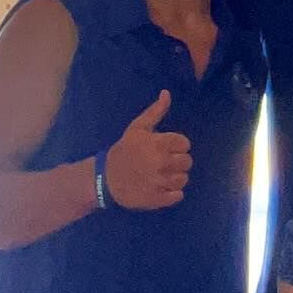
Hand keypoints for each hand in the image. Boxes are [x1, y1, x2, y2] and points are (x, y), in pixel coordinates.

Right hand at [104, 90, 191, 208]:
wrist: (105, 178)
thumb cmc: (124, 151)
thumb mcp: (137, 128)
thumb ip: (155, 112)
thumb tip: (167, 93)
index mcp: (158, 144)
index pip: (185, 144)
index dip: (177, 145)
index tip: (166, 148)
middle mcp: (161, 163)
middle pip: (187, 161)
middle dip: (177, 161)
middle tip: (163, 162)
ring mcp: (159, 182)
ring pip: (184, 179)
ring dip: (175, 177)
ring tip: (162, 175)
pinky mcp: (157, 199)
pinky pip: (178, 195)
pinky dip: (172, 193)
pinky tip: (161, 188)